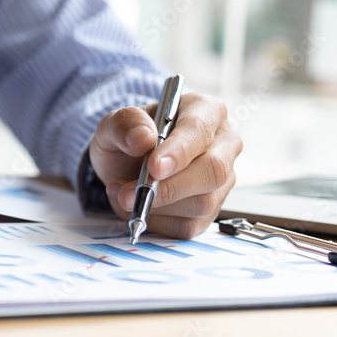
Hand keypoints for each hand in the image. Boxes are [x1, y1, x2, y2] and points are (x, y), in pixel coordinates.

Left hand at [88, 93, 242, 238]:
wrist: (125, 164)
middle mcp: (223, 143)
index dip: (179, 151)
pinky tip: (139, 205)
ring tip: (123, 193)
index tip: (153, 167)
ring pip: (202, 203)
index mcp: (205, 111)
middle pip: (213, 171)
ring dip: (156, 206)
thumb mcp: (114, 124)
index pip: (200, 131)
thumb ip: (124, 124)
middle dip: (168, 188)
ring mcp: (223, 179)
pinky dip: (157, 222)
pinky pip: (190, 225)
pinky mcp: (212, 209)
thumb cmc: (128, 138)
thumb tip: (142, 138)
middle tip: (128, 193)